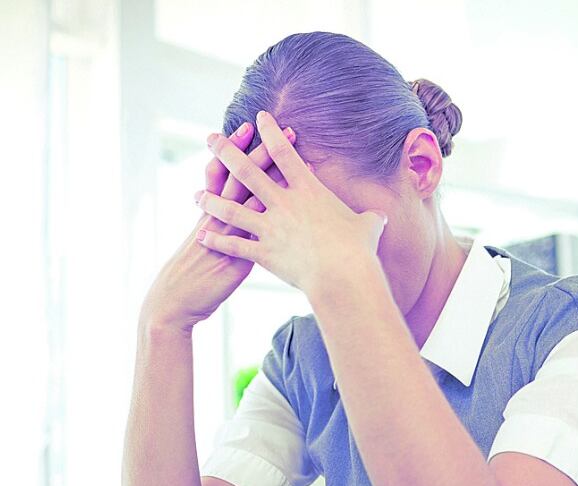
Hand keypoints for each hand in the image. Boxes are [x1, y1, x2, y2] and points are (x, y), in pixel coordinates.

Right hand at [138, 121, 296, 333]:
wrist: (172, 302)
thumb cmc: (188, 276)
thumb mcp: (200, 245)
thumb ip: (217, 227)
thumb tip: (232, 213)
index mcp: (208, 213)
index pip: (221, 173)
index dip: (234, 150)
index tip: (248, 127)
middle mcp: (218, 218)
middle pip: (240, 178)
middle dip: (259, 154)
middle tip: (278, 130)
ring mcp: (229, 236)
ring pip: (252, 201)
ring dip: (274, 180)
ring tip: (292, 163)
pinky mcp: (238, 258)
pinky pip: (259, 232)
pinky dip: (275, 219)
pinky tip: (293, 209)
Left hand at [195, 110, 387, 295]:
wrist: (343, 275)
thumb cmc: (359, 250)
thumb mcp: (368, 227)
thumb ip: (370, 219)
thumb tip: (381, 217)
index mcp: (308, 190)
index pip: (284, 152)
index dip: (271, 132)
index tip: (259, 118)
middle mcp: (284, 203)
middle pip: (247, 171)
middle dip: (226, 153)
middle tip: (210, 139)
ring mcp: (270, 227)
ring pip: (231, 207)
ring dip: (211, 200)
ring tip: (196, 195)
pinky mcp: (262, 252)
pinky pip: (233, 245)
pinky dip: (216, 240)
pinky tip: (201, 236)